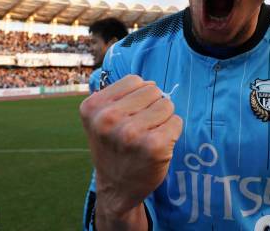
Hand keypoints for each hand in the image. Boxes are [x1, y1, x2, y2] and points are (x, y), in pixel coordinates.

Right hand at [80, 74, 182, 223]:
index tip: (129, 115)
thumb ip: (120, 95)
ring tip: (148, 136)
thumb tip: (152, 84)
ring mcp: (131, 133)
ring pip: (166, 104)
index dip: (138, 97)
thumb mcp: (101, 118)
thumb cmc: (114, 147)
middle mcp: (108, 119)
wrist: (117, 188)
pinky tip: (158, 146)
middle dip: (152, 106)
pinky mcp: (153, 146)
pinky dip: (172, 131)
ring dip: (163, 119)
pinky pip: (176, 121)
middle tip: (140, 128)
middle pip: (152, 90)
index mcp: (93, 107)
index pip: (135, 80)